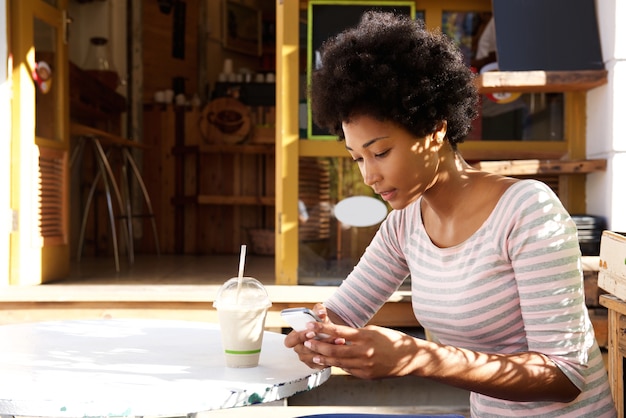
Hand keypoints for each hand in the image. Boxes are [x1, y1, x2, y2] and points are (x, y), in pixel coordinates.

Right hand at [283, 304, 345, 368]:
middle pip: (304, 350)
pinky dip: (331, 357)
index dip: (300, 337)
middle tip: (332, 337)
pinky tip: (340, 349)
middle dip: (319, 343)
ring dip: (328, 350)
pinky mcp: (315, 364)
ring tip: (340, 341)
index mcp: (294, 337)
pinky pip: (322, 364)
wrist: (328, 331)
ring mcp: (306, 358)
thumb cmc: (320, 322)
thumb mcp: (318, 313)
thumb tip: (321, 313)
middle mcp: (298, 348)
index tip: (312, 332)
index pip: (289, 341)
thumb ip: (319, 310)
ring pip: (315, 357)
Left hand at [302, 322, 423, 379]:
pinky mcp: (366, 375)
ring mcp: (365, 366)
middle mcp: (364, 352)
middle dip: (318, 346)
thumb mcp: (372, 330)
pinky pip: (348, 369)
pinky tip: (329, 362)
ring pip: (338, 362)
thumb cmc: (390, 339)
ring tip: (313, 354)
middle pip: (334, 350)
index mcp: (365, 336)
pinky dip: (338, 365)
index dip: (321, 329)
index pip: (338, 332)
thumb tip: (335, 335)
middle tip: (306, 341)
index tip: (310, 326)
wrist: (409, 357)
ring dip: (323, 358)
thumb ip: (354, 334)